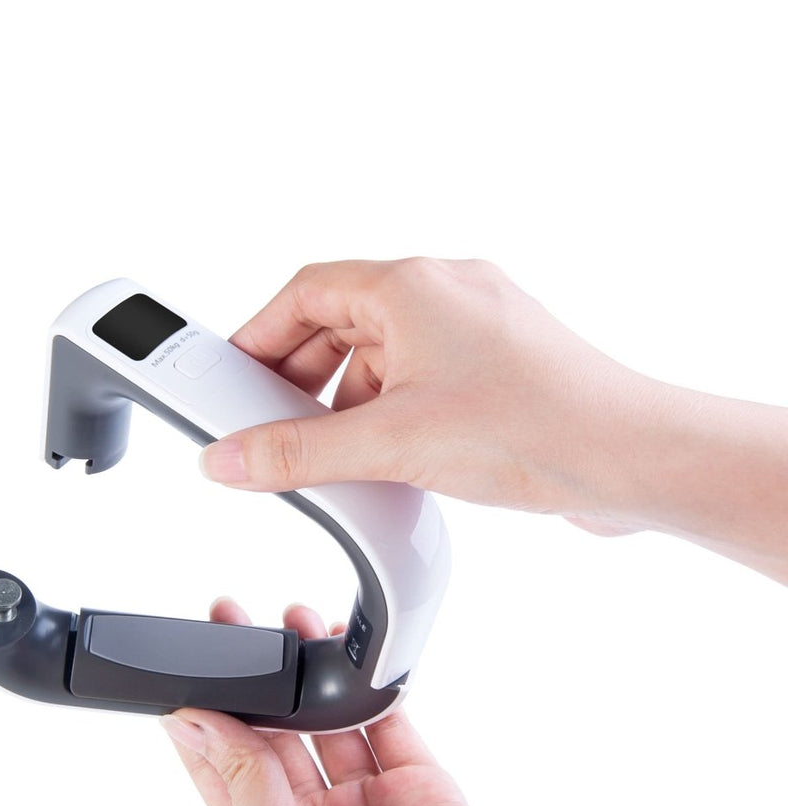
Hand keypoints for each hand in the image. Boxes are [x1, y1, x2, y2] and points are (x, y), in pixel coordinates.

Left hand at [161, 598, 575, 805]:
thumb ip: (242, 778)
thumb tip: (196, 719)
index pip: (223, 764)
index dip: (205, 714)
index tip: (186, 665)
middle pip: (274, 729)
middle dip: (257, 677)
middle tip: (236, 625)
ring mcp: (365, 797)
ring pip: (329, 717)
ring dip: (310, 671)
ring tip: (293, 622)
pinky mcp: (415, 782)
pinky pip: (388, 721)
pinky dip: (368, 686)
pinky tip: (347, 653)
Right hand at [200, 258, 787, 582]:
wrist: (634, 460)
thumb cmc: (536, 426)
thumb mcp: (391, 442)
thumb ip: (298, 452)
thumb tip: (231, 459)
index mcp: (412, 285)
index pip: (305, 291)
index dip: (260, 333)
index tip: (233, 378)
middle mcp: (444, 294)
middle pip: (340, 322)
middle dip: (301, 378)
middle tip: (275, 425)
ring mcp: (475, 331)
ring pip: (382, 355)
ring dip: (347, 401)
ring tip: (335, 453)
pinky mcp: (497, 369)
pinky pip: (419, 379)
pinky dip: (389, 412)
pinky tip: (387, 458)